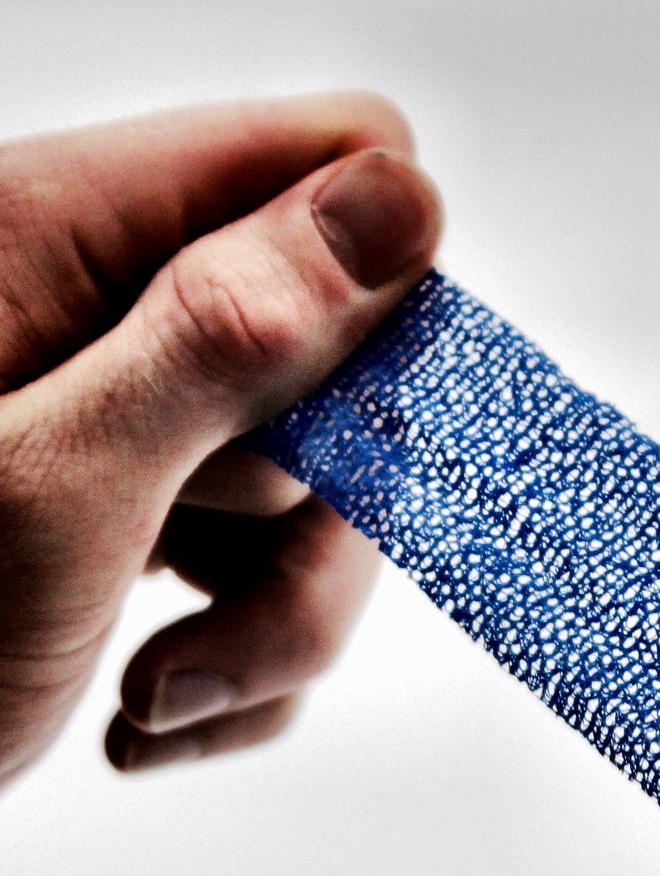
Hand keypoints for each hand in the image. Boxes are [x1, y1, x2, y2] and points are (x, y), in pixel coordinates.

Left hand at [0, 93, 442, 784]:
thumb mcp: (49, 492)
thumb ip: (224, 338)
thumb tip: (395, 203)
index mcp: (56, 235)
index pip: (324, 169)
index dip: (384, 297)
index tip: (356, 438)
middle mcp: (101, 311)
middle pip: (340, 364)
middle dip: (316, 517)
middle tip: (215, 604)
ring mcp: (125, 420)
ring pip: (320, 491)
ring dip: (275, 621)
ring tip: (164, 691)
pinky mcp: (141, 513)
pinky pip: (272, 570)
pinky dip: (239, 664)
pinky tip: (147, 705)